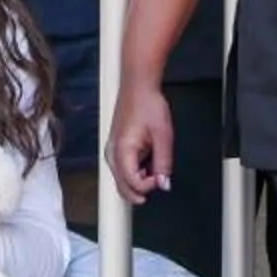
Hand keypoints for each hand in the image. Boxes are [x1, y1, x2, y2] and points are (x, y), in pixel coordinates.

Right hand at [106, 74, 175, 205]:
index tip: (162, 178)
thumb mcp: (163, 136)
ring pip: (122, 179)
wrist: (138, 87)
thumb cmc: (148, 105)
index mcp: (122, 151)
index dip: (150, 186)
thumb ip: (163, 163)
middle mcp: (112, 153)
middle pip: (122, 187)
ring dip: (138, 181)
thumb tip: (164, 184)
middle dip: (141, 189)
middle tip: (159, 180)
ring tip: (154, 165)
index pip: (132, 183)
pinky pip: (123, 169)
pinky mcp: (115, 147)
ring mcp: (112, 150)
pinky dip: (135, 171)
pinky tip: (146, 161)